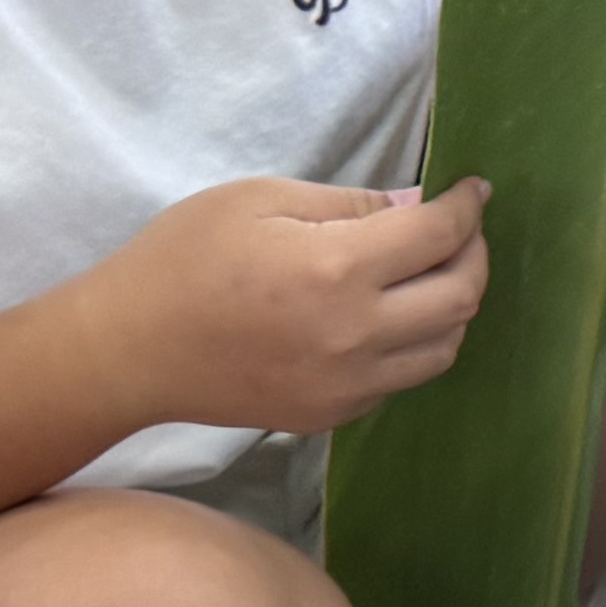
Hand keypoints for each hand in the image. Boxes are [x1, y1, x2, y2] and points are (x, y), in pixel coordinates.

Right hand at [99, 175, 490, 436]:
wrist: (130, 350)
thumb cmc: (183, 258)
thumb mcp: (260, 199)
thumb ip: (347, 204)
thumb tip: (412, 207)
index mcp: (337, 270)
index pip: (438, 236)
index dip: (467, 208)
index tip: (473, 191)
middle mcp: (355, 336)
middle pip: (461, 298)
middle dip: (475, 255)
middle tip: (463, 231)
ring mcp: (346, 385)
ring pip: (443, 348)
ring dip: (453, 306)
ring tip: (435, 273)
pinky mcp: (329, 415)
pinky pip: (399, 379)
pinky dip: (414, 344)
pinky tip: (390, 316)